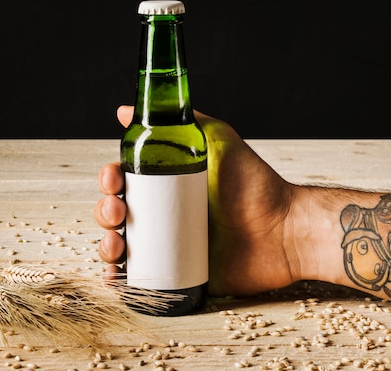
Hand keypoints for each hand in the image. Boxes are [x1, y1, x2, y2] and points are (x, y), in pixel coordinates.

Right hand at [94, 105, 298, 296]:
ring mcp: (169, 246)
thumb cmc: (255, 185)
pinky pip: (140, 280)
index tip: (114, 181)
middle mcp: (164, 214)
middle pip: (118, 213)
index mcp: (167, 185)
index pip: (126, 182)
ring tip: (117, 245)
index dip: (110, 182)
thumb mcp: (219, 141)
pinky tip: (115, 277)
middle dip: (105, 212)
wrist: (284, 231)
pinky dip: (119, 281)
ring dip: (107, 246)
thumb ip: (184, 121)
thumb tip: (125, 109)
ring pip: (123, 247)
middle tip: (118, 212)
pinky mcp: (177, 276)